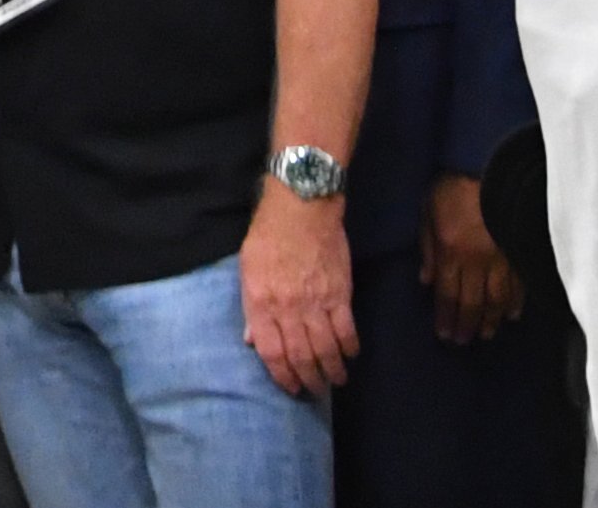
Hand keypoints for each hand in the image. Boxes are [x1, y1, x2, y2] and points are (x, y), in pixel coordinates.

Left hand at [240, 176, 357, 397]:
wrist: (301, 206)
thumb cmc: (269, 234)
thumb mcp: (248, 268)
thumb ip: (251, 307)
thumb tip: (251, 341)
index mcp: (261, 301)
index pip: (270, 352)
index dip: (281, 376)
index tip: (290, 387)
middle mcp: (287, 308)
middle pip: (300, 357)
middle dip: (308, 380)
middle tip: (314, 390)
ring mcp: (315, 303)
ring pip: (325, 351)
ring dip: (332, 372)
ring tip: (335, 380)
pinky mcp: (340, 295)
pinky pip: (347, 332)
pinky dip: (350, 349)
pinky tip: (350, 355)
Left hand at [419, 172, 523, 342]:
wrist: (489, 169)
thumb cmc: (452, 186)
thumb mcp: (428, 211)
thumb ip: (428, 248)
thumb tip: (426, 281)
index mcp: (451, 252)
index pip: (448, 295)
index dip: (446, 318)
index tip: (445, 335)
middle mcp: (477, 263)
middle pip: (473, 303)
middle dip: (467, 325)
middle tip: (464, 342)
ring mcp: (501, 260)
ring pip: (497, 300)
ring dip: (491, 320)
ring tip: (486, 334)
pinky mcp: (518, 254)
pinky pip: (518, 286)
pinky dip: (515, 303)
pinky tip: (512, 316)